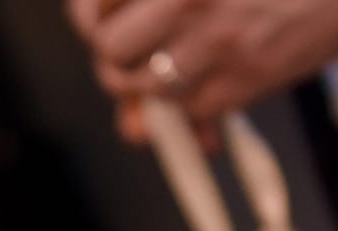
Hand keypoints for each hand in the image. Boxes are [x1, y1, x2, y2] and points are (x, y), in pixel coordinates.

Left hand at [65, 0, 337, 130]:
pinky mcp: (246, 76)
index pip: (91, 5)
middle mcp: (183, 0)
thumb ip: (155, 8)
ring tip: (184, 68)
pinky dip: (199, 110)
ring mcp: (215, 39)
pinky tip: (218, 88)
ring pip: (148, 89)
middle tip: (138, 57)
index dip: (92, 20)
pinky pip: (195, 111)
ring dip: (155, 89)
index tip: (103, 23)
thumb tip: (123, 70)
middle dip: (117, 63)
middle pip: (110, 53)